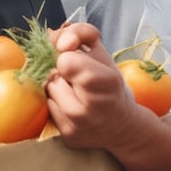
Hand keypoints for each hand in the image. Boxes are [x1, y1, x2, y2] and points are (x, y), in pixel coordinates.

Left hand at [45, 22, 137, 151]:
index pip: (65, 62)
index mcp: (106, 82)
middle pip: (53, 76)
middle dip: (62, 74)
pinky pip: (48, 109)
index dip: (68, 57)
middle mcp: (92, 107)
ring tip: (75, 93)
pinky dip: (57, 105)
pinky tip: (73, 107)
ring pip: (48, 92)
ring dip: (57, 88)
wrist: (123, 127)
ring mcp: (79, 124)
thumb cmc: (110, 85)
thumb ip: (81, 34)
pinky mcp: (68, 136)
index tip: (77, 60)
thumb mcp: (102, 53)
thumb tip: (52, 35)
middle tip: (78, 80)